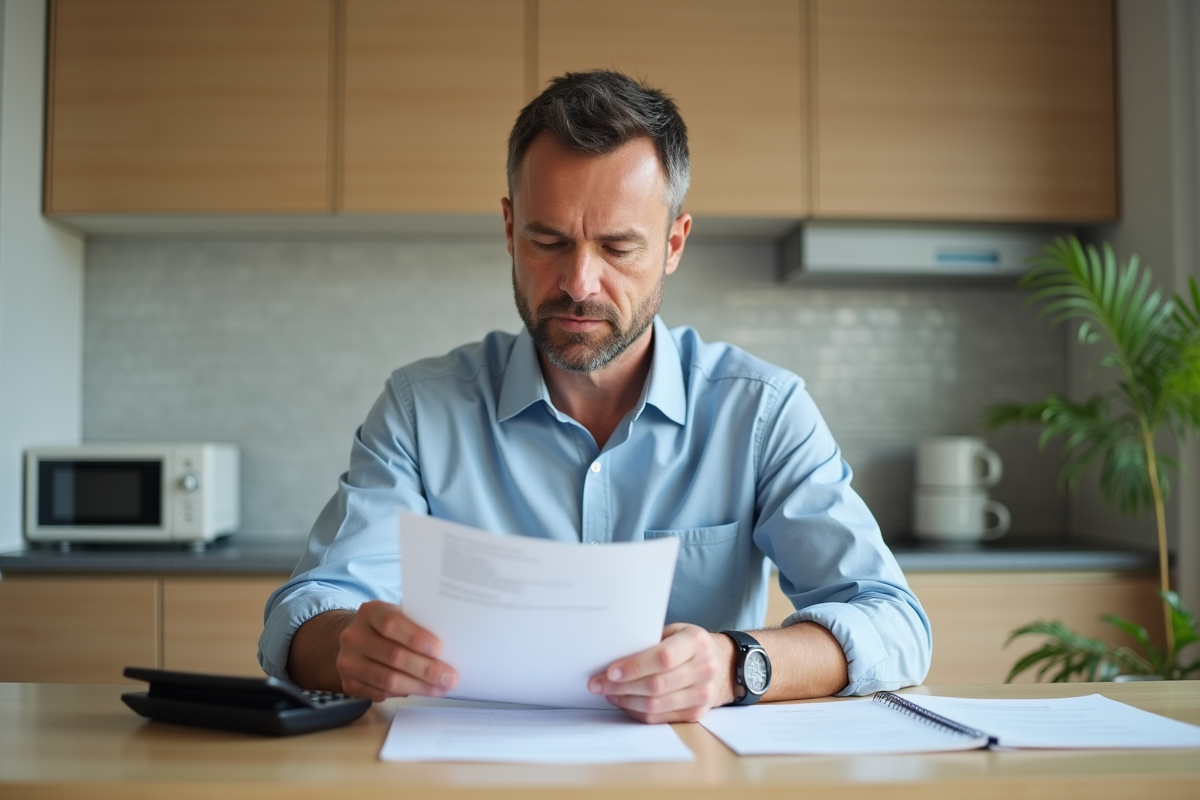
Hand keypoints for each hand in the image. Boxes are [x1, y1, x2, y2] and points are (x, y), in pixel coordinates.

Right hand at [334, 600, 458, 701]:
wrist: (357, 639)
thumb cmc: (388, 627)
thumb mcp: (399, 616)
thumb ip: (417, 626)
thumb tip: (449, 649)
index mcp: (370, 612)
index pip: (391, 624)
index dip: (415, 638)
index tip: (438, 649)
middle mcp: (354, 636)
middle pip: (393, 656)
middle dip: (426, 669)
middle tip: (449, 677)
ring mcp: (348, 661)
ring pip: (387, 680)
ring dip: (418, 686)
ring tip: (440, 688)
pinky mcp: (349, 684)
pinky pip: (380, 694)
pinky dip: (403, 694)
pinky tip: (420, 690)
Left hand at [588, 623, 734, 722]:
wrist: (723, 663)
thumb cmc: (689, 644)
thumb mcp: (676, 632)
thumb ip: (651, 641)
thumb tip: (612, 653)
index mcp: (696, 642)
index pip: (663, 657)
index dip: (634, 666)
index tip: (610, 671)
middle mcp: (704, 668)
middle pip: (656, 684)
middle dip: (621, 686)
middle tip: (597, 684)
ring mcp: (703, 694)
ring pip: (656, 704)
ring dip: (626, 701)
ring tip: (607, 693)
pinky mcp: (697, 713)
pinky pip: (660, 717)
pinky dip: (637, 711)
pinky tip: (624, 702)